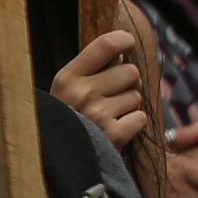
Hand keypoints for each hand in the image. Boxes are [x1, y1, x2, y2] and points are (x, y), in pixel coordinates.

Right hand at [48, 29, 147, 150]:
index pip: (105, 46)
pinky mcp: (114, 135)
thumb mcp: (66, 88)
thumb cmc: (66, 117)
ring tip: (110, 114)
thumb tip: (122, 49)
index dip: (123, 40)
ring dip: (129, 105)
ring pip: (137, 96)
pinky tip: (116, 128)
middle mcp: (82, 92)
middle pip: (130, 71)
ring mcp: (98, 114)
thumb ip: (91, 68)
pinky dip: (133, 123)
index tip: (129, 42)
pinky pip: (140, 118)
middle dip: (128, 82)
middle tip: (114, 93)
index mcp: (68, 77)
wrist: (57, 157)